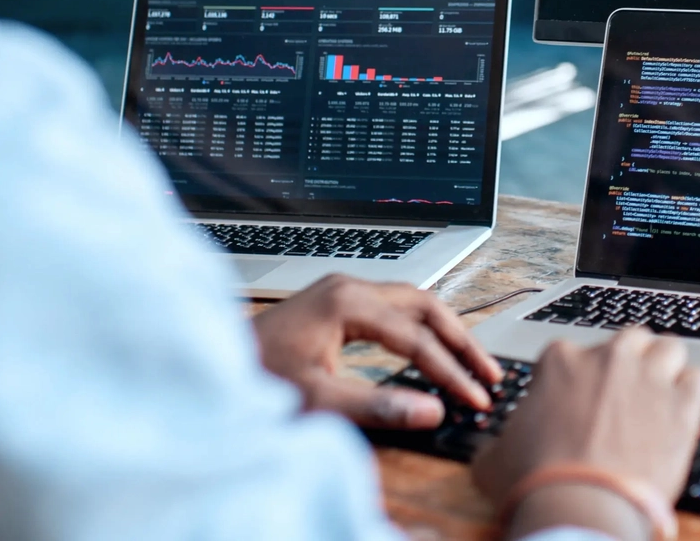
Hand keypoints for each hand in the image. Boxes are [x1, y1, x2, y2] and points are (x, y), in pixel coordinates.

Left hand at [252, 274, 501, 429]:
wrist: (210, 364)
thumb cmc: (254, 377)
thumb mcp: (317, 399)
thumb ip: (377, 406)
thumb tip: (431, 411)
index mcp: (347, 303)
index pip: (417, 338)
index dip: (451, 371)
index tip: (475, 399)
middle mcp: (348, 287)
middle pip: (425, 306)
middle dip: (461, 341)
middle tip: (489, 375)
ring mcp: (340, 291)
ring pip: (412, 302)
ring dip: (444, 331)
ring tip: (471, 363)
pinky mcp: (334, 303)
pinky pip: (393, 308)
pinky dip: (420, 328)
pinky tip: (430, 349)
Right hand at [472, 328, 699, 539]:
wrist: (579, 507)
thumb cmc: (536, 482)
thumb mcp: (495, 458)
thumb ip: (498, 442)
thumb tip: (493, 450)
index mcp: (561, 361)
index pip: (575, 352)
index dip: (580, 378)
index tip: (581, 401)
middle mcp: (608, 358)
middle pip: (629, 340)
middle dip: (628, 362)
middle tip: (625, 393)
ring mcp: (649, 377)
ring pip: (669, 348)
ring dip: (664, 367)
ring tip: (659, 395)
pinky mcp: (682, 405)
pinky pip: (698, 379)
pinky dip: (691, 392)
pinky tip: (681, 411)